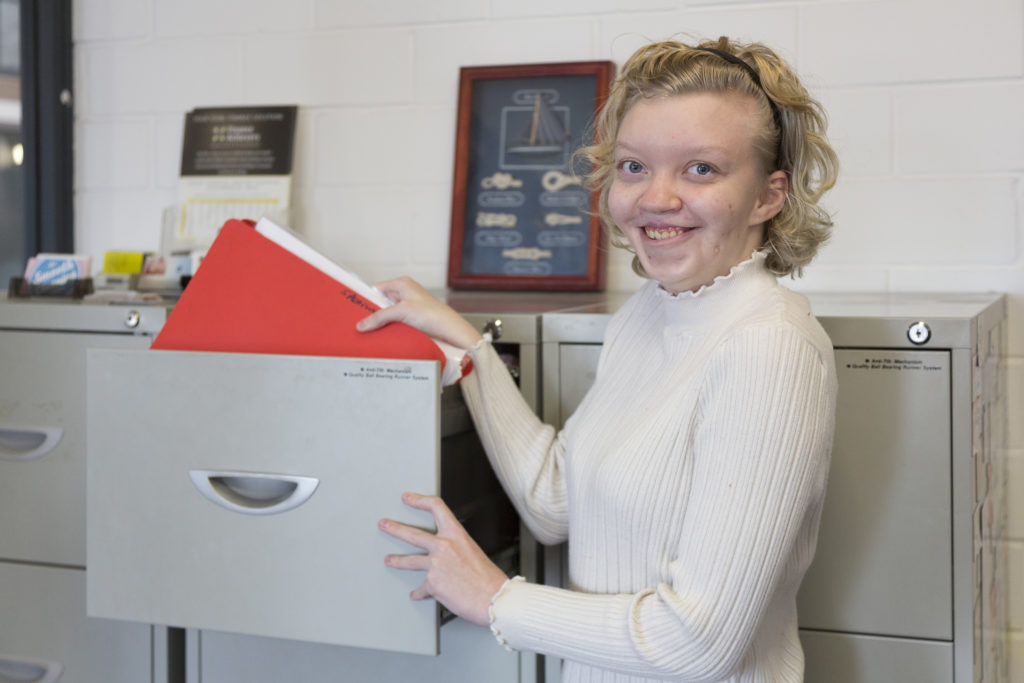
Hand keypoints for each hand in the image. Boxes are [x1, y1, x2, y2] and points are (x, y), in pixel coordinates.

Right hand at [355, 277, 482, 349]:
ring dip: (380, 324)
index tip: (352, 310)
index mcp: (402, 284)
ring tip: (367, 332)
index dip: (364, 299)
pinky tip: (381, 337)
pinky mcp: (412, 320)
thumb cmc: (433, 315)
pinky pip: (394, 323)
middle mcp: (405, 293)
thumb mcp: (402, 312)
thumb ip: (380, 317)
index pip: (375, 289)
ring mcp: (408, 307)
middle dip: (371, 314)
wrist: (452, 332)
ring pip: (387, 315)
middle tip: (358, 324)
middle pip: (380, 303)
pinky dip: (388, 329)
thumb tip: (361, 324)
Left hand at [379, 492, 508, 626]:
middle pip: (412, 534)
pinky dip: (419, 593)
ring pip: (409, 560)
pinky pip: (421, 588)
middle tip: (385, 524)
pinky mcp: (432, 584)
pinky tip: (416, 594)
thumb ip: (455, 550)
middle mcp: (444, 546)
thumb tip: (446, 557)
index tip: (408, 498)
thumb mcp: (473, 552)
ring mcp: (436, 565)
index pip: (436, 508)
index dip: (420, 501)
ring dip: (396, 560)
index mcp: (457, 535)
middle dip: (395, 528)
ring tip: (389, 560)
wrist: (494, 600)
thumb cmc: (489, 579)